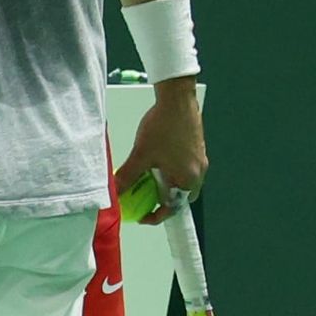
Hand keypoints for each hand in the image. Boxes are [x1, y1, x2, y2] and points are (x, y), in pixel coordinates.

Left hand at [113, 82, 207, 224]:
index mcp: (187, 179)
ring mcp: (200, 161)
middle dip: (162, 200)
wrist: (177, 99)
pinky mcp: (197, 149)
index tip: (142, 216)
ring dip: (166, 183)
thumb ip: (127, 176)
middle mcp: (198, 173)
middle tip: (145, 197)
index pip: (173, 208)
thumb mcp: (141, 154)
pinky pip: (185, 168)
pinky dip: (171, 171)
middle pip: (179, 197)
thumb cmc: (164, 125)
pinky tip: (158, 160)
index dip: (155, 216)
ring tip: (149, 177)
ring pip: (182, 182)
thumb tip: (115, 191)